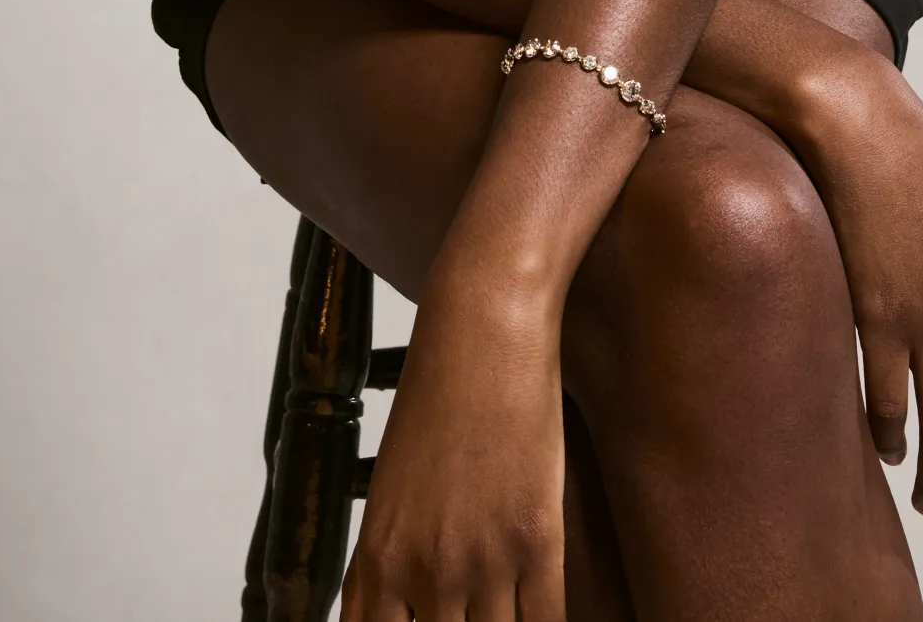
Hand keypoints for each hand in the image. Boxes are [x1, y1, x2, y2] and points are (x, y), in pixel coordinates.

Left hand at [344, 274, 565, 621]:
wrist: (482, 330)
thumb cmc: (436, 401)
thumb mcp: (392, 489)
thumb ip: (386, 565)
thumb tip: (381, 617)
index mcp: (380, 559)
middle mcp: (427, 569)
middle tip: (472, 617)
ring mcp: (484, 559)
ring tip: (506, 615)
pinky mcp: (538, 540)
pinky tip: (542, 615)